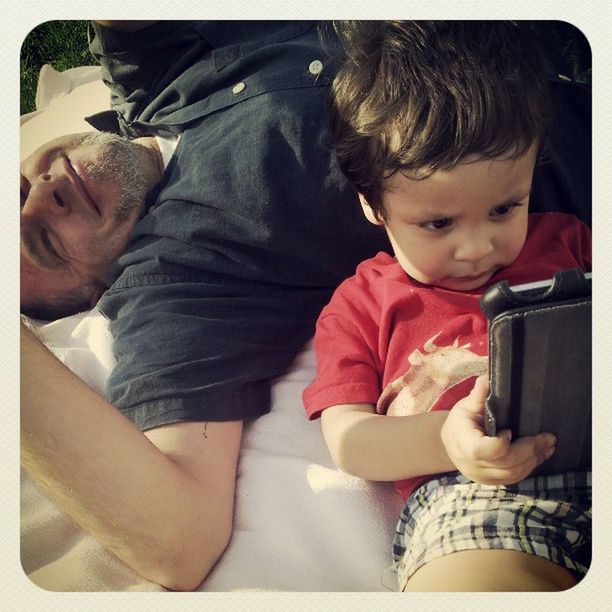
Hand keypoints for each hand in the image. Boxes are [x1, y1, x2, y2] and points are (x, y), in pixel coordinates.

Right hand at [440, 375, 556, 484]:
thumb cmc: (459, 423)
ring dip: (534, 460)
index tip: (509, 430)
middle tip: (548, 438)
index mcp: (466, 445)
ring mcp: (483, 477)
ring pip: (514, 474)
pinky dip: (529, 467)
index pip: (490, 450)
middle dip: (530, 450)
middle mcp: (474, 466)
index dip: (504, 442)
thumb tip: (487, 377)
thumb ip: (478, 395)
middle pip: (508, 463)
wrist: (449, 445)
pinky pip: (514, 478)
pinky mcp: (492, 482)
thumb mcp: (465, 407)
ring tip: (548, 445)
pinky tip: (539, 455)